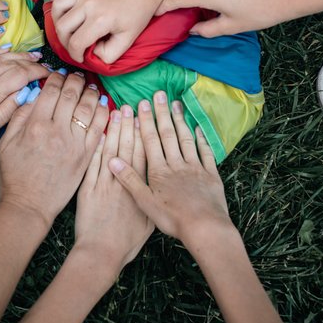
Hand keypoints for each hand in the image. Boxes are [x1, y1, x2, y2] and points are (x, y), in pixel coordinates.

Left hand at [0, 49, 48, 161]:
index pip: (20, 75)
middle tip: (45, 63)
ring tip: (32, 54)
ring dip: (17, 54)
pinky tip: (5, 50)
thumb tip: (25, 96)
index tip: (49, 74)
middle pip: (12, 63)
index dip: (37, 72)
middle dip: (31, 61)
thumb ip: (5, 112)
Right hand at [0, 71, 107, 227]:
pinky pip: (99, 128)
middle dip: (75, 81)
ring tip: (91, 87)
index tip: (58, 74)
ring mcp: (74, 144)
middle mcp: (56, 131)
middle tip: (77, 76)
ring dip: (91, 93)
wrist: (29, 205)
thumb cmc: (14, 176)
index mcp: (34, 125)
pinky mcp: (86, 156)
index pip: (50, 91)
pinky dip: (103, 113)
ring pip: (88, 108)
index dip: (56, 78)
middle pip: (71, 95)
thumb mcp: (5, 144)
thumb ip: (18, 117)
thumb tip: (33, 97)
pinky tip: (102, 106)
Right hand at [49, 0, 158, 63]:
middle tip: (72, 43)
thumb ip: (109, 54)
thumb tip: (91, 53)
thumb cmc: (137, 12)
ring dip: (57, 20)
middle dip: (64, 40)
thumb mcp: (128, 39)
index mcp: (100, 20)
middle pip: (62, 27)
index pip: (76, 43)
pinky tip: (61, 7)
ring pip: (57, 6)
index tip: (80, 56)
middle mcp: (88, 4)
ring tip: (65, 25)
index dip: (75, 55)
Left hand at [74, 104, 152, 270]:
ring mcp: (105, 183)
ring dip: (114, 129)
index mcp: (140, 189)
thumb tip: (159, 183)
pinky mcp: (88, 188)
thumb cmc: (127, 242)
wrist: (101, 253)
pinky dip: (95, 147)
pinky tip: (97, 132)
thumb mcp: (148, 221)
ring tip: (117, 111)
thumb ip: (152, 198)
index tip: (147, 118)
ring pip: (111, 151)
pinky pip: (92, 163)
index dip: (146, 136)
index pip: (145, 156)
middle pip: (129, 148)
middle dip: (131, 125)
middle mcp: (124, 182)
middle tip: (133, 105)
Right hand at [108, 92, 232, 248]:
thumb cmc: (172, 218)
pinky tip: (198, 128)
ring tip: (176, 104)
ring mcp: (195, 168)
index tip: (142, 103)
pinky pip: (205, 153)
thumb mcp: (145, 202)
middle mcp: (177, 164)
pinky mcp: (210, 175)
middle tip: (159, 94)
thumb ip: (130, 179)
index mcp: (159, 171)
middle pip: (168, 135)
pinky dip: (202, 139)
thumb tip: (113, 159)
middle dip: (162, 114)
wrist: (205, 227)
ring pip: (186, 139)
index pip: (150, 141)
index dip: (145, 121)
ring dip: (180, 121)